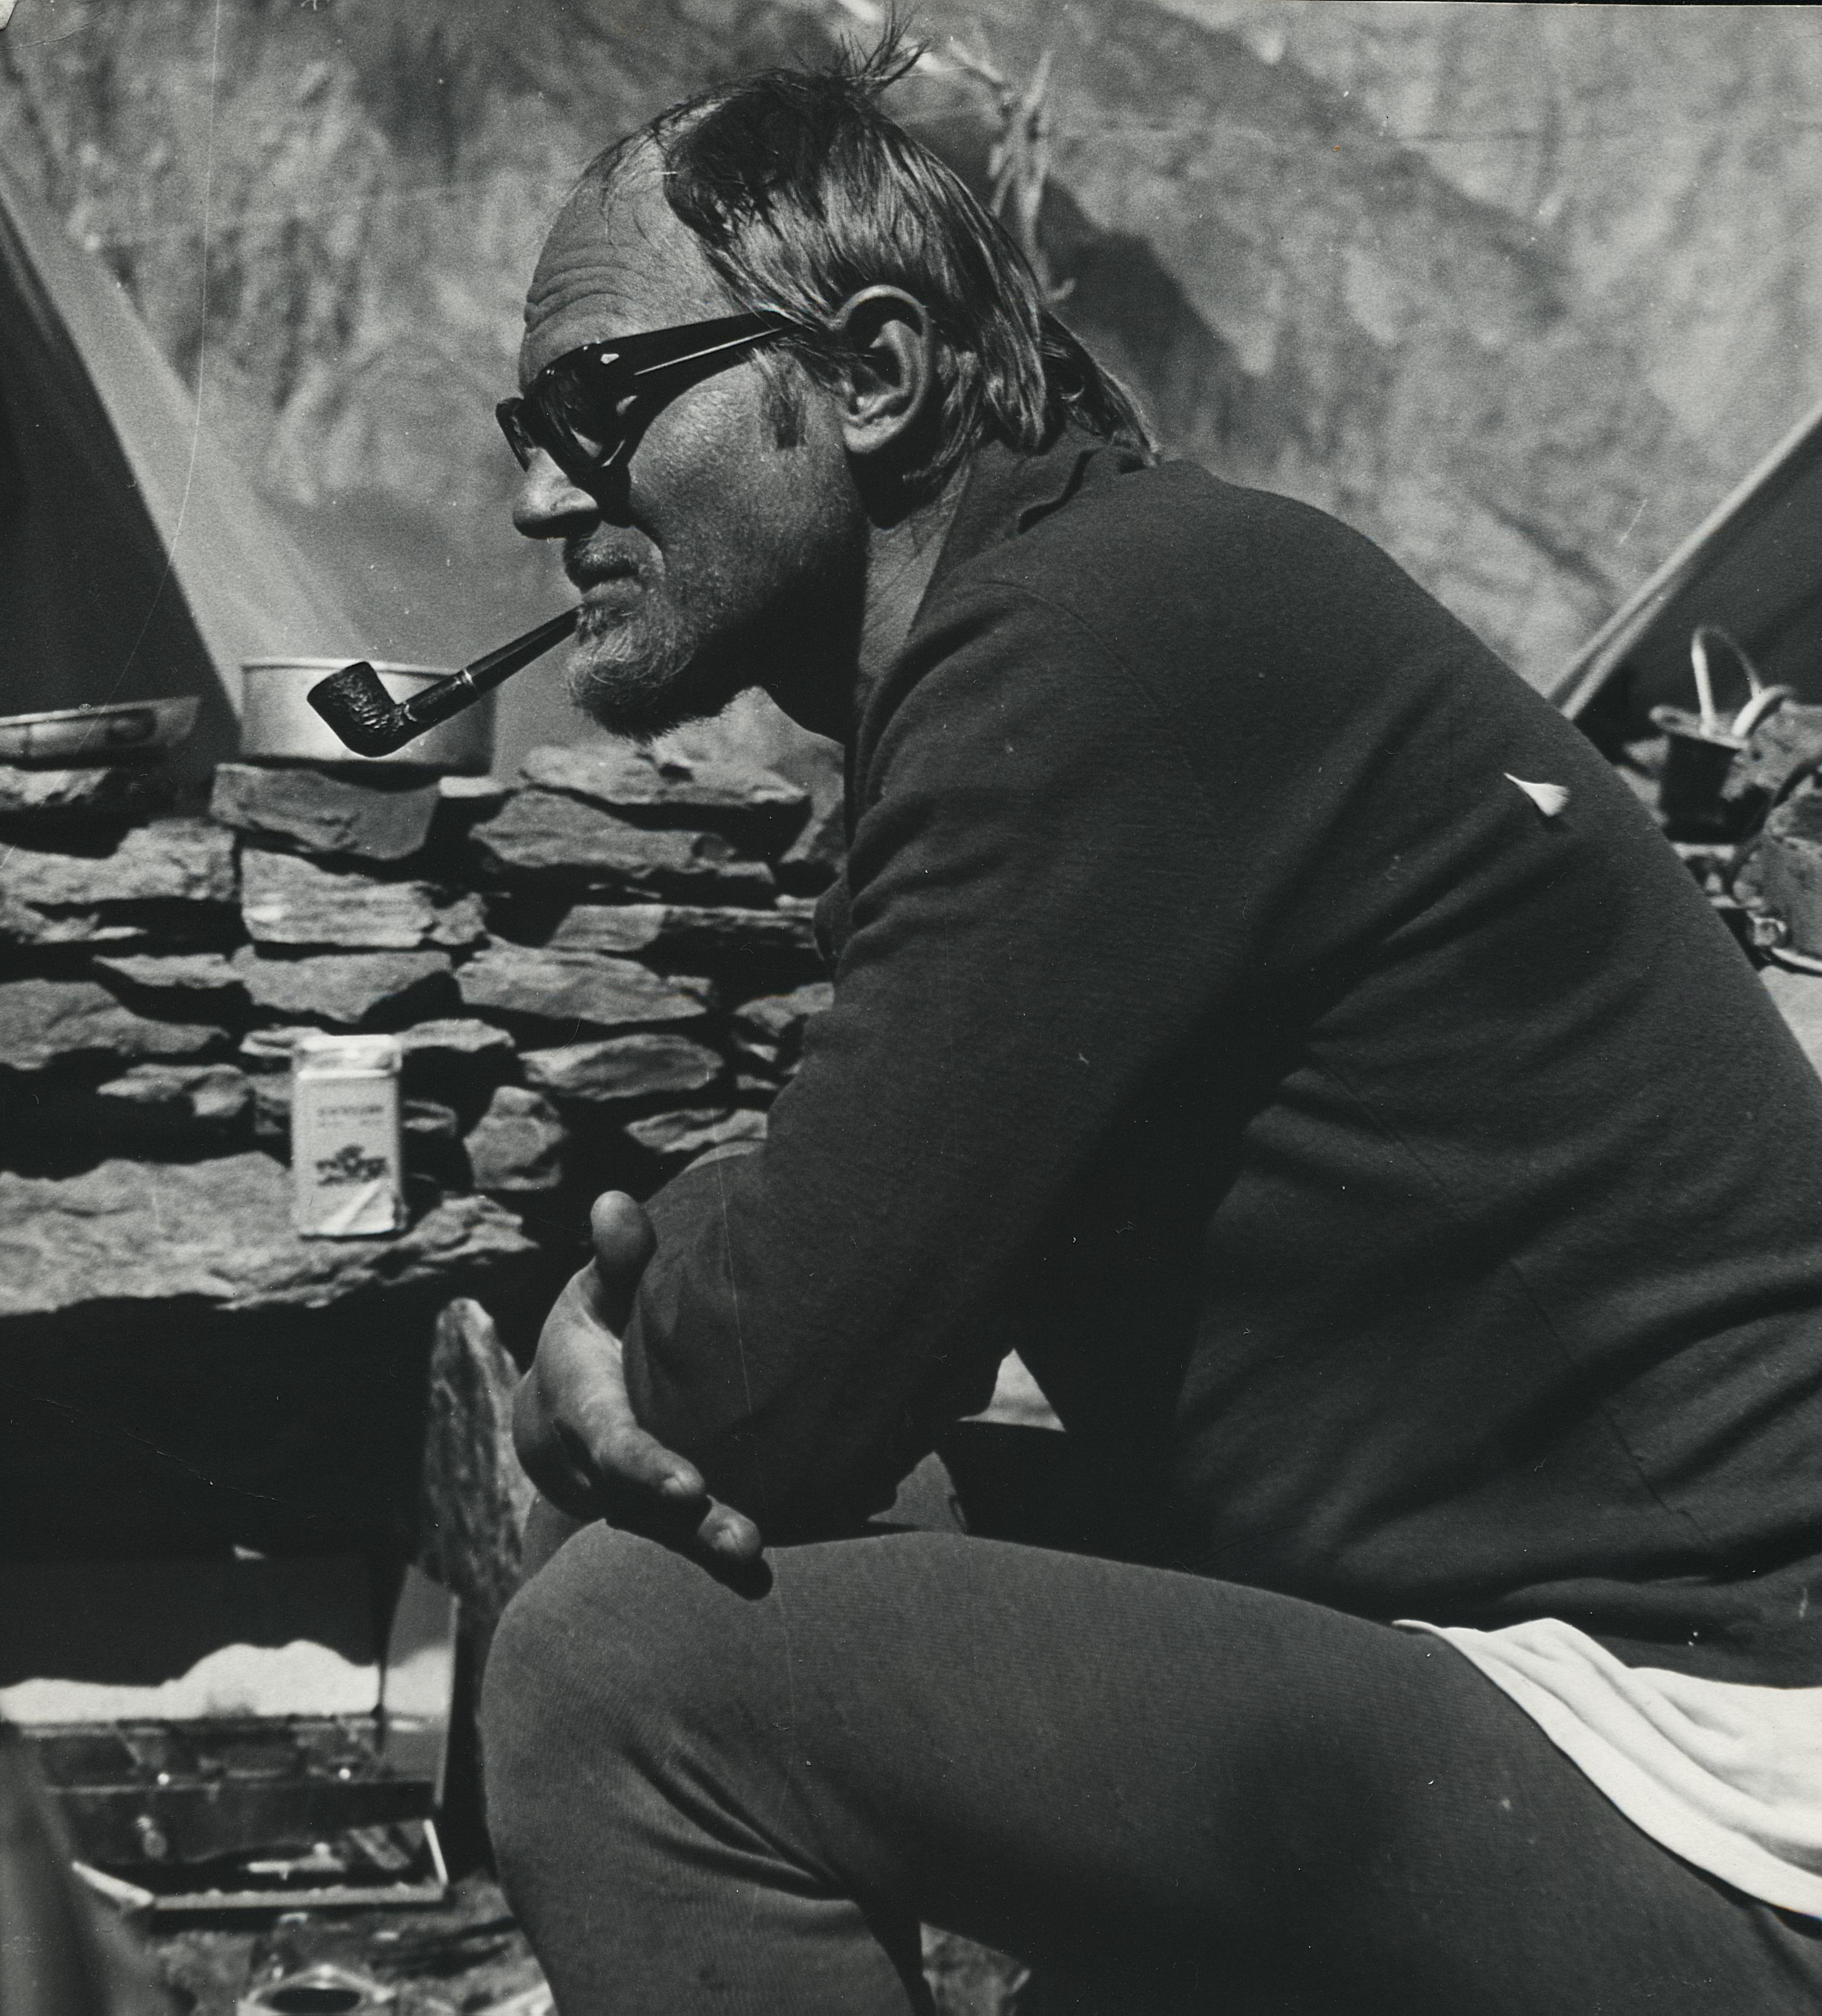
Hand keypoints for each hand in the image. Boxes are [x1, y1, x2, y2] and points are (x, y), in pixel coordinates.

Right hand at [513, 1191, 762, 1563]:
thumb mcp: (596, 1294)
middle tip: (746, 1544)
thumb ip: (614, 1260)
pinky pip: (710, 1533)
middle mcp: (612, 1474)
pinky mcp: (680, 1518)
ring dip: (723, 1549)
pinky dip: (766, 1537)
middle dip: (697, 1529)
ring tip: (772, 1561)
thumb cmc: (596, 1333)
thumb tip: (614, 1202)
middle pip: (652, 1511)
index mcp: (588, 1414)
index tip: (689, 1486)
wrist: (565, 1412)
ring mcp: (645, 1505)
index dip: (648, 1468)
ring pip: (680, 1537)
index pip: (615, 1447)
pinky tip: (841, 1527)